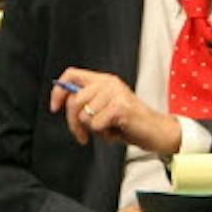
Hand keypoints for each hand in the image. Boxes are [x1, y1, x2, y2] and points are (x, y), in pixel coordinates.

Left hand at [50, 68, 182, 152]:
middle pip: (74, 100)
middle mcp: (109, 83)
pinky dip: (103, 134)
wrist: (156, 131)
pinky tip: (116, 131)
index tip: (55, 108)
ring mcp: (115, 93)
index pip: (72, 75)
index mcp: (104, 80)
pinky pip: (96, 124)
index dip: (59, 92)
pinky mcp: (120, 107)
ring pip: (84, 115)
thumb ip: (86, 103)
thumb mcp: (103, 109)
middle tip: (81, 136)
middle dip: (73, 123)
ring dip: (93, 129)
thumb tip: (63, 104)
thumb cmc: (129, 123)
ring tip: (109, 129)